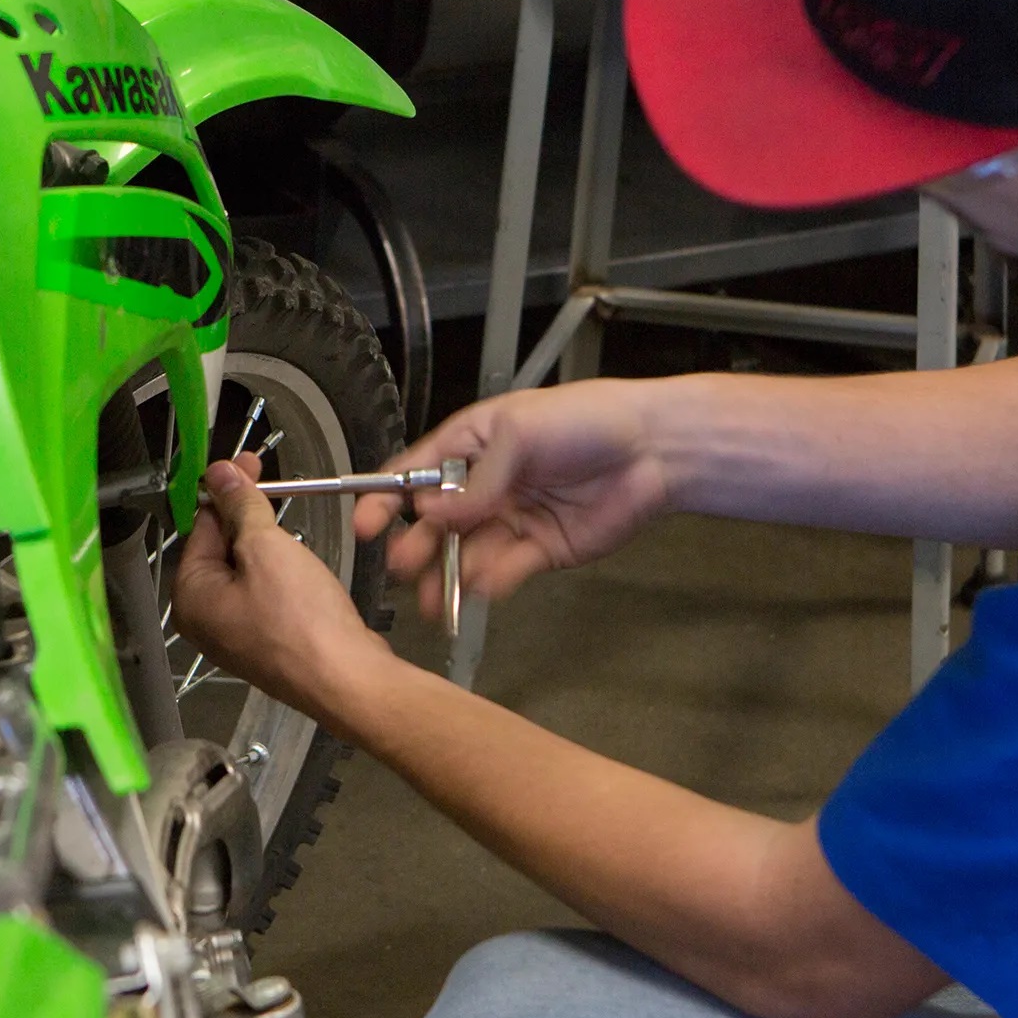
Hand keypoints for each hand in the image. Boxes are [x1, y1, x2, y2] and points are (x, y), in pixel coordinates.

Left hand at [173, 452, 393, 713]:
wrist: (346, 678)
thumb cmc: (301, 619)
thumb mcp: (266, 548)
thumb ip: (241, 508)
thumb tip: (218, 474)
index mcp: (191, 597)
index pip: (199, 527)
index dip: (224, 491)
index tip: (247, 465)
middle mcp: (206, 620)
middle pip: (219, 549)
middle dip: (245, 515)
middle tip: (269, 482)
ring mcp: (238, 635)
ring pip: (246, 571)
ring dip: (265, 542)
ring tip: (287, 522)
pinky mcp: (270, 643)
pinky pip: (266, 594)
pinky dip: (279, 571)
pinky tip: (300, 561)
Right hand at [355, 382, 670, 619]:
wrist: (653, 449)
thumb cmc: (586, 419)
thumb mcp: (518, 433)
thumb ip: (476, 479)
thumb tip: (433, 513)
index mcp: (470, 447)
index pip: (414, 475)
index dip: (385, 499)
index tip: (365, 525)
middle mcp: (484, 487)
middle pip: (435, 524)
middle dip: (415, 546)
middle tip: (403, 567)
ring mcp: (511, 520)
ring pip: (466, 553)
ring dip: (447, 575)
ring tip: (434, 599)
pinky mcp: (539, 550)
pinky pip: (505, 569)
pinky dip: (490, 581)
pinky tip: (480, 587)